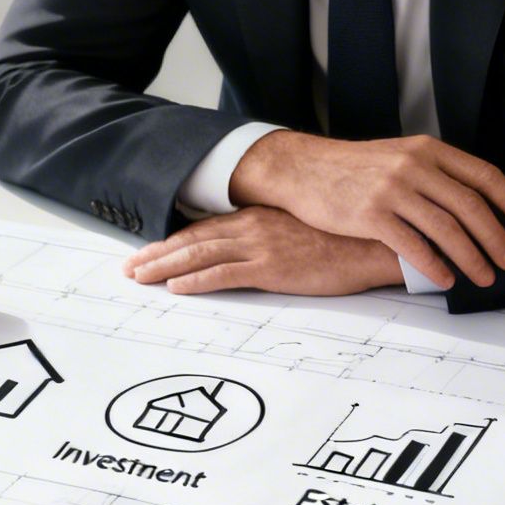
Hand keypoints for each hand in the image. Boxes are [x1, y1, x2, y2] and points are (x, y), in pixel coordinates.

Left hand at [121, 206, 403, 296]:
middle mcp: (253, 226)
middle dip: (157, 253)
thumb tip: (259, 247)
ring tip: (138, 278)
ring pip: (199, 254)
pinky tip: (176, 288)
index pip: (205, 228)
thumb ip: (276, 233)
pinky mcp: (271, 267)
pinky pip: (223, 274)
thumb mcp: (303, 227)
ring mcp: (260, 245)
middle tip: (129, 267)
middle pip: (193, 239)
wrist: (375, 242)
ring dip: (164, 267)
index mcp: (260, 216)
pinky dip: (195, 281)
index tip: (149, 251)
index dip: (173, 241)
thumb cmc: (345, 238)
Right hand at [227, 131, 504, 290]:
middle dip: (498, 238)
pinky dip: (434, 265)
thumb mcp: (400, 156)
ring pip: (446, 228)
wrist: (303, 169)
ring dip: (472, 257)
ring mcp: (393, 189)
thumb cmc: (354, 168)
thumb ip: (435, 174)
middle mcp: (415, 166)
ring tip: (485, 277)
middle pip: (470, 206)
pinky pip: (412, 245)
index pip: (483, 174)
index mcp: (428, 150)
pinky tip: (445, 279)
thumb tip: (475, 205)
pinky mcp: (371, 214)